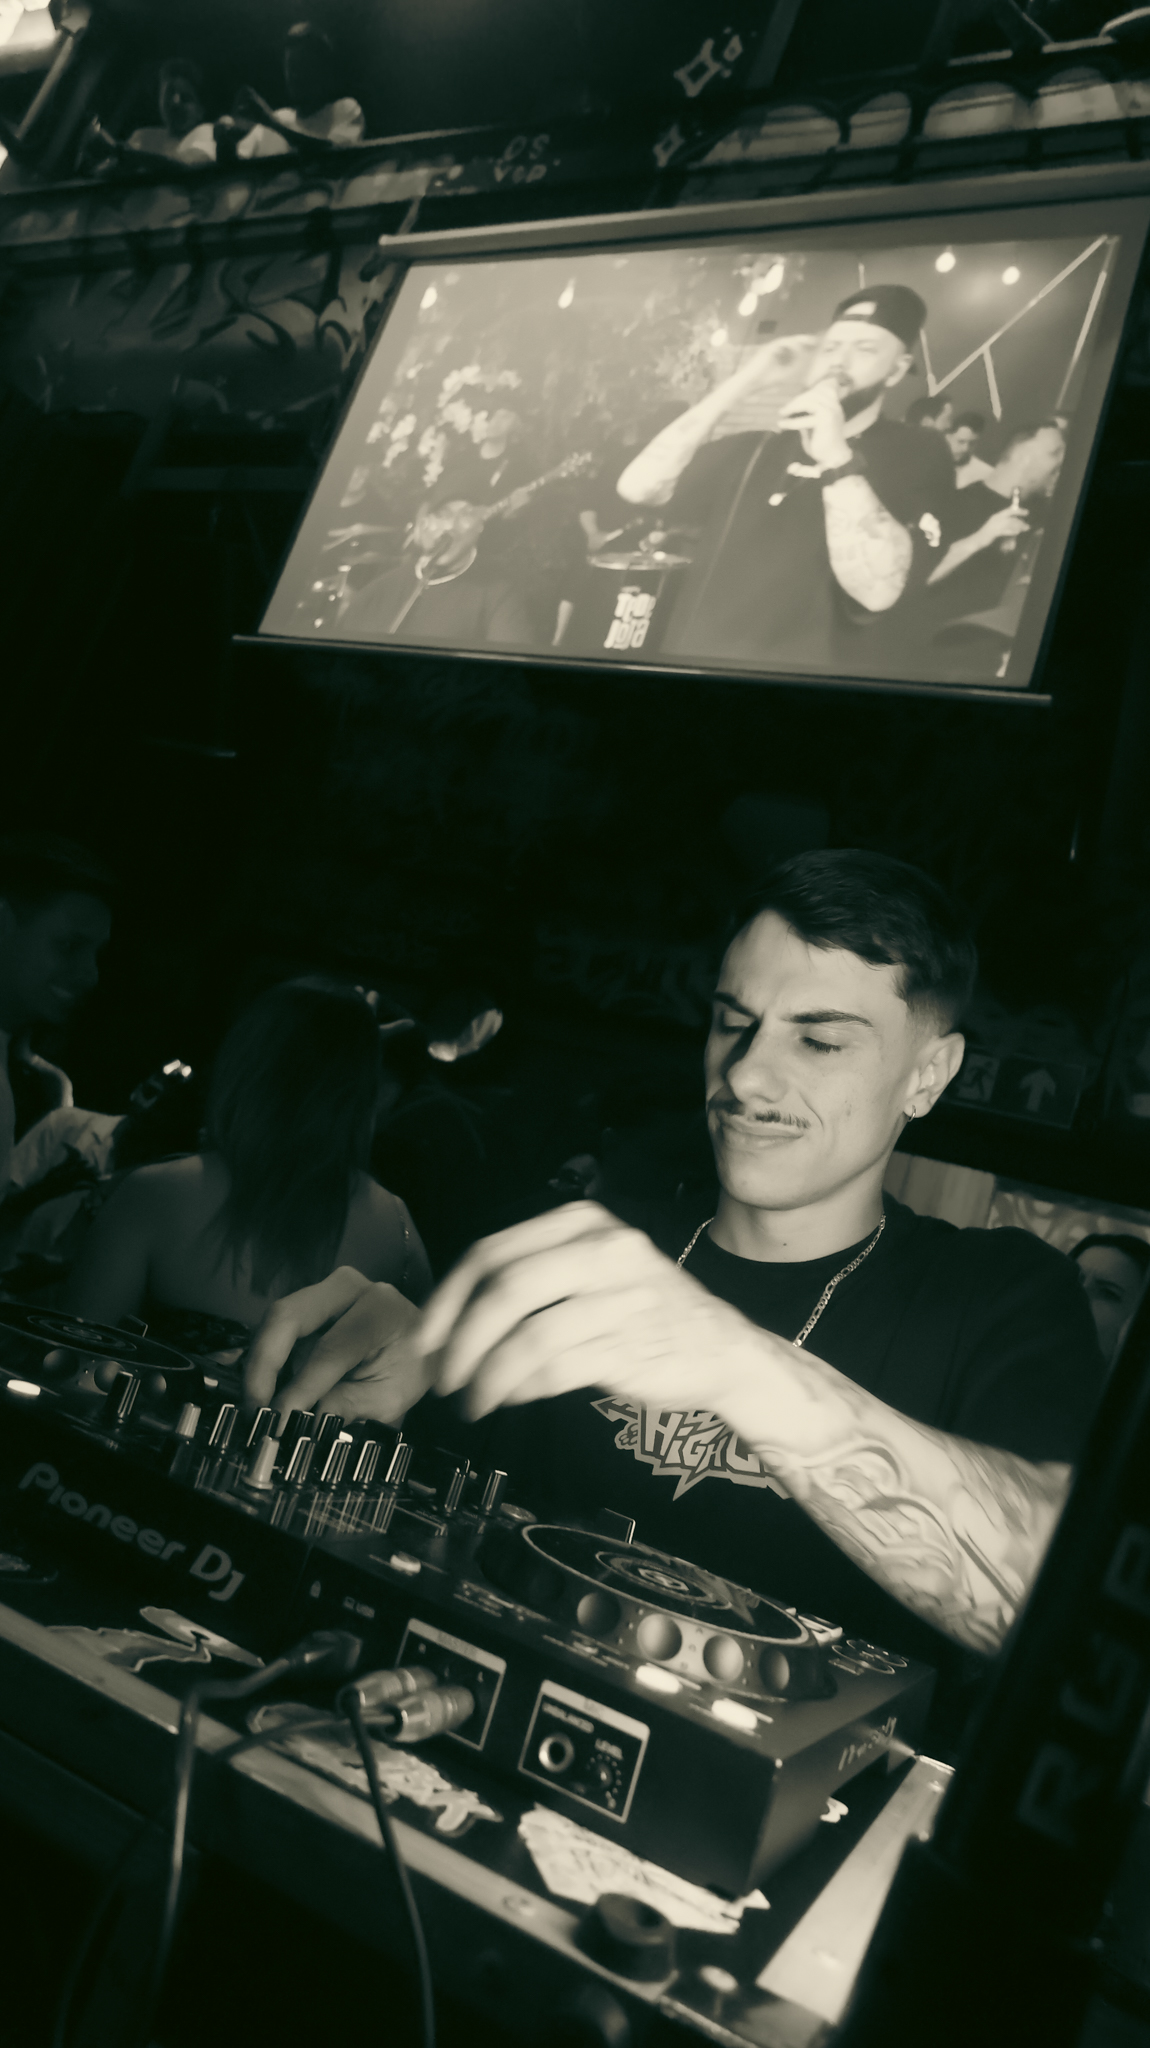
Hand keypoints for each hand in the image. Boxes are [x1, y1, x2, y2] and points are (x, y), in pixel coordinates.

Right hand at [243, 1267, 431, 1422]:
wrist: (419, 1344)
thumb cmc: (409, 1369)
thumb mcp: (389, 1397)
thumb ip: (348, 1405)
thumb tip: (303, 1420)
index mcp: (378, 1309)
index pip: (329, 1349)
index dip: (300, 1387)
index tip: (280, 1419)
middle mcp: (347, 1289)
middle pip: (287, 1317)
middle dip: (263, 1365)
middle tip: (254, 1407)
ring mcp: (322, 1293)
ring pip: (273, 1323)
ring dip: (258, 1366)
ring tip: (255, 1405)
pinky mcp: (305, 1305)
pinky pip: (274, 1330)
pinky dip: (263, 1362)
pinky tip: (261, 1391)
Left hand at [418, 1202, 766, 1420]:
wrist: (721, 1350)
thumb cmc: (642, 1312)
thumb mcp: (591, 1270)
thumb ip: (530, 1280)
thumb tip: (448, 1322)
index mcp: (584, 1223)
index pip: (493, 1252)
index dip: (448, 1297)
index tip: (426, 1336)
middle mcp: (605, 1249)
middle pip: (505, 1289)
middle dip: (462, 1339)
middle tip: (442, 1375)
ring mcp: (622, 1296)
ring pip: (528, 1335)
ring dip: (488, 1375)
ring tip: (474, 1399)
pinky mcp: (632, 1345)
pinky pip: (556, 1370)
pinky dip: (522, 1388)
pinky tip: (512, 1398)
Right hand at [727, 334, 817, 397]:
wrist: (750, 384)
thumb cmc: (764, 382)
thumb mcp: (783, 375)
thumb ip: (792, 368)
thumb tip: (805, 365)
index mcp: (778, 355)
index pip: (793, 347)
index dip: (804, 346)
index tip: (814, 345)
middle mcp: (775, 349)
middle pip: (791, 341)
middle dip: (803, 340)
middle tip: (814, 340)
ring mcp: (770, 348)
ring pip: (787, 340)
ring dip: (798, 340)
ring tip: (808, 341)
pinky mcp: (767, 348)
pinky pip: (781, 343)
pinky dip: (790, 345)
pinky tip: (798, 348)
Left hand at [776, 378, 851, 469]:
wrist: (834, 460)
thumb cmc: (823, 448)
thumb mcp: (813, 429)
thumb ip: (807, 420)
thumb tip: (795, 412)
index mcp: (833, 407)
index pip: (819, 391)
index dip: (804, 395)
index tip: (790, 404)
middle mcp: (834, 407)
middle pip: (813, 394)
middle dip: (796, 401)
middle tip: (783, 410)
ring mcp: (831, 412)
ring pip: (809, 402)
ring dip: (794, 407)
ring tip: (782, 414)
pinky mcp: (826, 420)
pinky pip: (806, 418)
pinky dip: (793, 421)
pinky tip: (783, 424)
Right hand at [978, 505, 1029, 544]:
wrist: (976, 540)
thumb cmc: (986, 534)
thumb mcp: (995, 526)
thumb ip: (1004, 524)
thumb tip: (1014, 523)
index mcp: (996, 516)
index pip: (1010, 510)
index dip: (1019, 511)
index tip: (1026, 512)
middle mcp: (996, 519)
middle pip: (1011, 518)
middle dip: (1020, 521)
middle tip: (1027, 525)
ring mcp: (995, 525)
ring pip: (1010, 524)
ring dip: (1019, 526)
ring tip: (1025, 529)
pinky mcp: (994, 532)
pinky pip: (1006, 531)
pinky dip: (1012, 532)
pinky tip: (1017, 533)